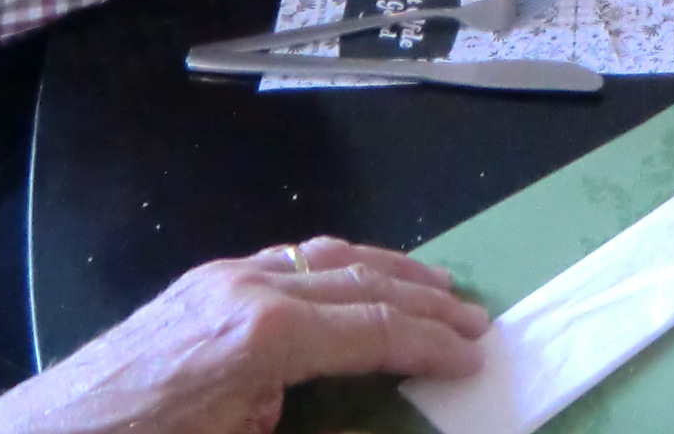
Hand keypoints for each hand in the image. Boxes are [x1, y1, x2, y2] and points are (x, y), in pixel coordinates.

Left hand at [0, 239, 486, 433]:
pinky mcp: (197, 285)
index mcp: (263, 336)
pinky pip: (286, 261)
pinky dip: (337, 267)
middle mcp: (247, 288)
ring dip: (386, 270)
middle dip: (423, 299)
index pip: (371, 330)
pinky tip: (353, 282)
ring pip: (324, 256)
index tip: (476, 356)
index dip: (430, 343)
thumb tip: (366, 406)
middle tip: (476, 318)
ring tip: (434, 285)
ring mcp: (219, 278)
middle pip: (358, 281)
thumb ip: (307, 421)